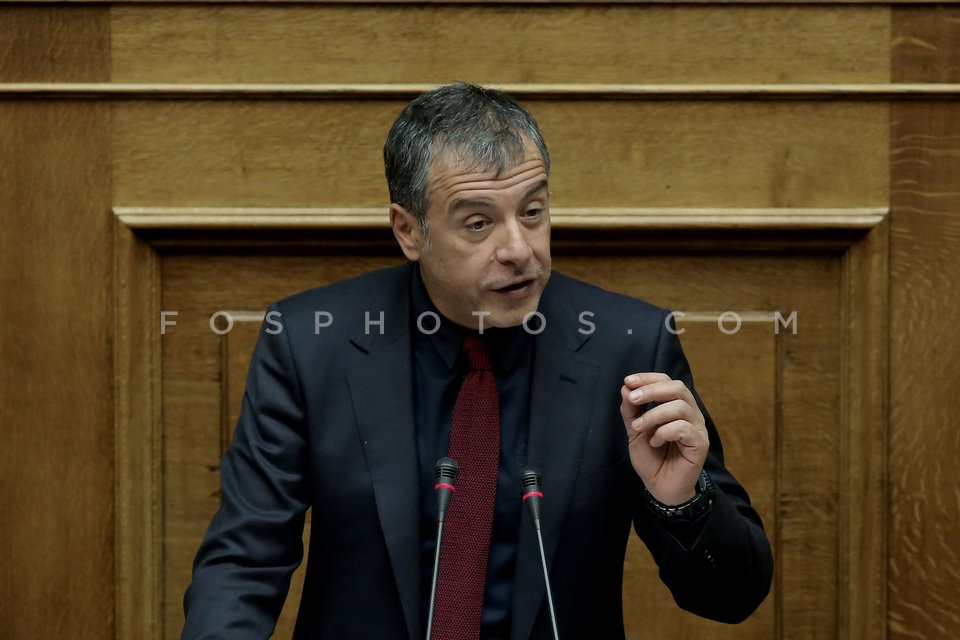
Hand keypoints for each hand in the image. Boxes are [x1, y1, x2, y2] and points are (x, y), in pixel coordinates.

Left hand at [620, 372, 708, 504]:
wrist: (660, 487)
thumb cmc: (651, 457)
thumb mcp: (635, 430)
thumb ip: (631, 410)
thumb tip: (626, 387)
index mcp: (677, 406)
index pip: (667, 381)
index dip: (648, 378)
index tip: (628, 381)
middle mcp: (691, 413)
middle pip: (678, 388)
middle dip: (651, 390)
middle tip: (633, 399)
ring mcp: (698, 428)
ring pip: (680, 406)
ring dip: (653, 414)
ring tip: (638, 428)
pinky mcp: (700, 444)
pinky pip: (684, 428)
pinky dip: (664, 432)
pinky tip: (654, 443)